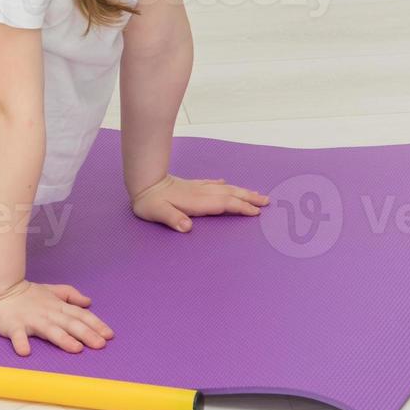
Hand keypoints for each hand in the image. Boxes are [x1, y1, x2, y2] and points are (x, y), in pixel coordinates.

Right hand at [0, 279, 113, 356]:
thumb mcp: (51, 290)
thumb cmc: (25, 293)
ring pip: (49, 330)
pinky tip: (25, 351)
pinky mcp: (12, 326)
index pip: (80, 315)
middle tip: (100, 345)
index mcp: (57, 306)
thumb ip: (70, 295)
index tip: (109, 335)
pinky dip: (20, 343)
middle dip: (86, 333)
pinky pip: (17, 335)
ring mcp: (29, 320)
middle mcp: (47, 313)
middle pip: (69, 323)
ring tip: (75, 348)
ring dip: (62, 338)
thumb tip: (89, 302)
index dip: (95, 324)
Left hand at [131, 172, 269, 232]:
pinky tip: (225, 183)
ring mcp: (197, 188)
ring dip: (241, 191)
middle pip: (229, 195)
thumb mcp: (157, 213)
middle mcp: (201, 193)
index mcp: (197, 202)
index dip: (240, 207)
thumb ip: (172, 219)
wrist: (142, 182)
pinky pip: (211, 184)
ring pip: (224, 189)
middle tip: (267, 201)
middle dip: (249, 198)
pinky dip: (222, 185)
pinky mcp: (190, 185)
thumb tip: (186, 227)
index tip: (256, 212)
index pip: (224, 204)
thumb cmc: (149, 201)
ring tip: (256, 193)